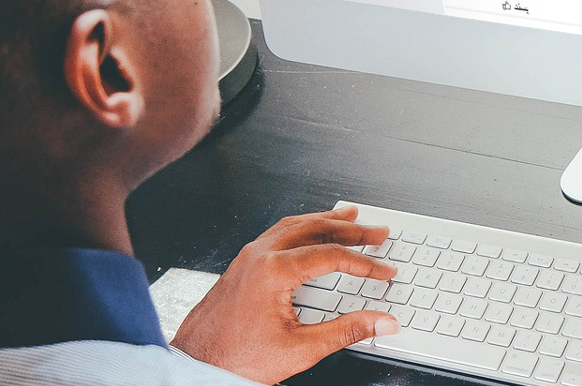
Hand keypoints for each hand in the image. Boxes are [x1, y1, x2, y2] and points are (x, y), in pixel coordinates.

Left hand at [171, 207, 399, 383]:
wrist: (197, 364)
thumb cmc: (237, 358)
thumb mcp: (302, 349)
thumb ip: (347, 331)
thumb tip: (381, 322)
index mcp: (274, 271)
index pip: (331, 256)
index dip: (364, 263)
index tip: (384, 271)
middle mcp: (260, 255)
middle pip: (315, 229)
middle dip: (351, 229)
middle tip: (378, 231)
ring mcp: (249, 256)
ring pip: (295, 225)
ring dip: (326, 221)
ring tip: (349, 217)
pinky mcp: (243, 263)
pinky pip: (278, 233)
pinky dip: (302, 227)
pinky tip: (310, 231)